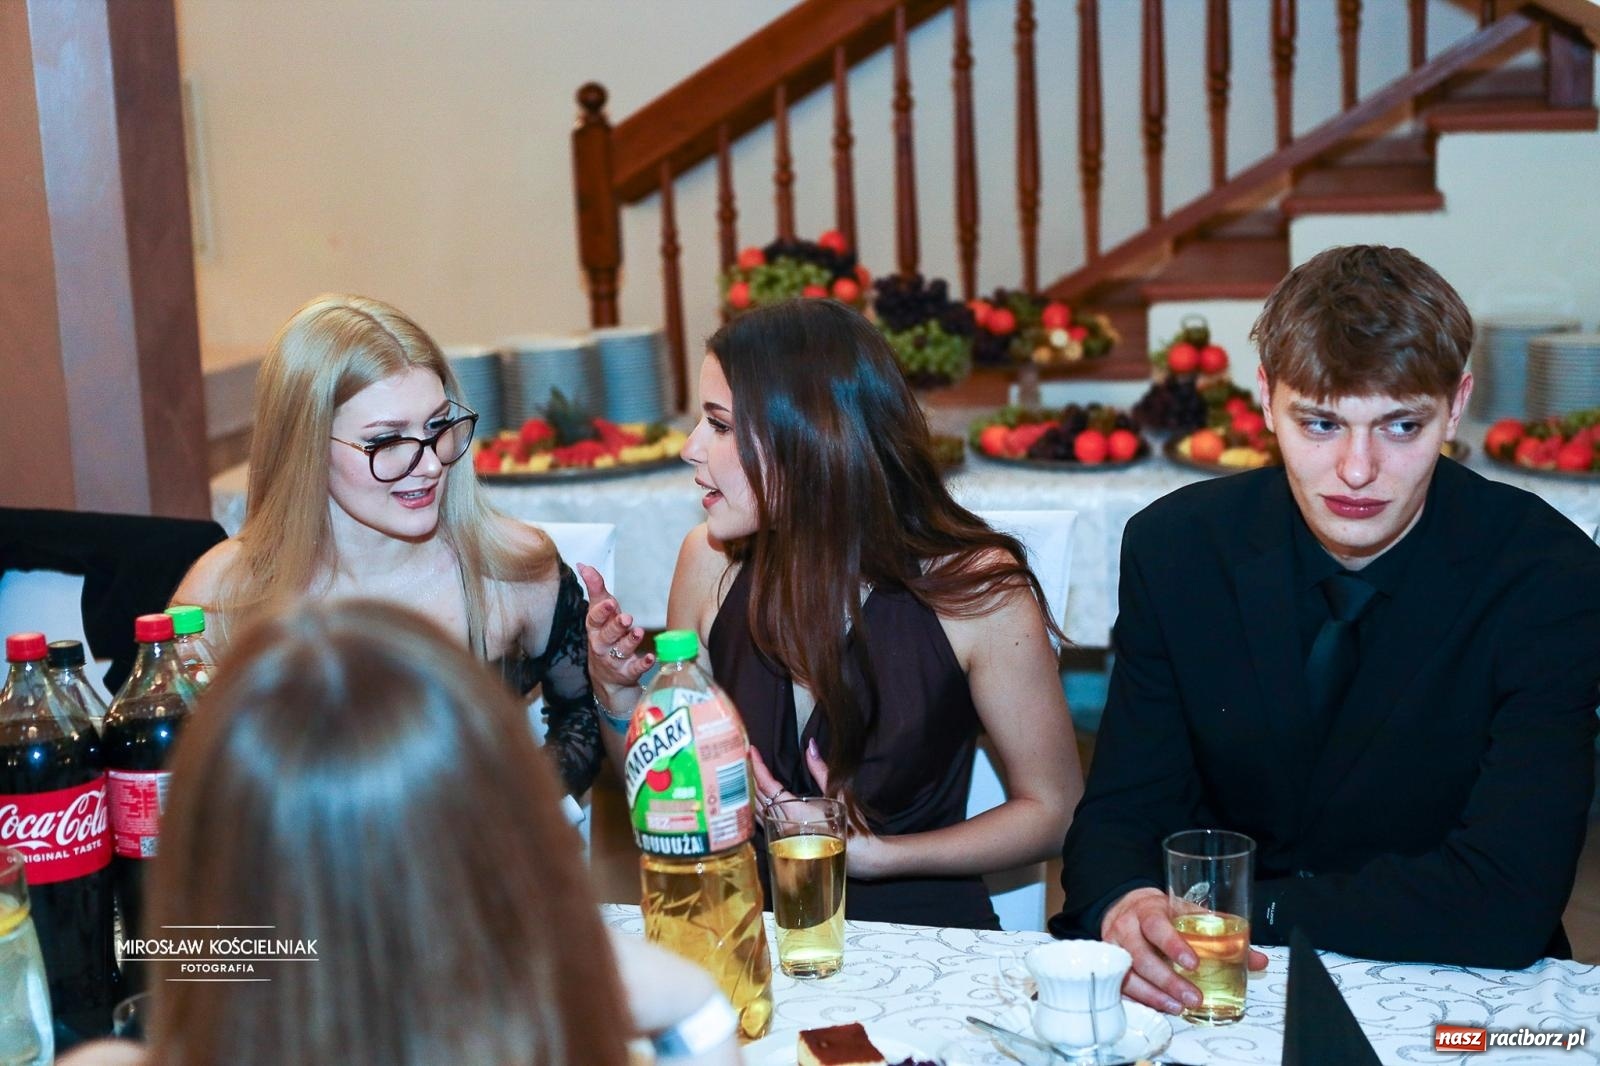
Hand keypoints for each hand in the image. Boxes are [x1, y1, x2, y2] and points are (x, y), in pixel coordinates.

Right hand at [578, 563, 654, 698]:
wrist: (606, 677)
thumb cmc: (605, 636)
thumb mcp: (600, 613)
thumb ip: (595, 589)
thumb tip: (584, 565)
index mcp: (595, 628)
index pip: (594, 618)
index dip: (601, 611)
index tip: (610, 602)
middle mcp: (603, 644)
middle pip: (607, 635)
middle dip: (616, 626)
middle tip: (627, 618)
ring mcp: (615, 660)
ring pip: (621, 650)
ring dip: (630, 641)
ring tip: (638, 632)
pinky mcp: (627, 672)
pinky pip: (634, 668)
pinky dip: (643, 663)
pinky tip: (651, 657)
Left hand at [751, 740, 895, 879]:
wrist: (860, 856)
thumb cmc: (852, 827)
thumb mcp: (838, 793)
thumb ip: (820, 770)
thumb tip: (810, 747)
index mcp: (795, 812)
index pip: (768, 786)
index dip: (758, 766)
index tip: (751, 750)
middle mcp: (783, 825)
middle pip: (757, 797)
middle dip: (748, 775)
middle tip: (744, 756)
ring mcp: (781, 835)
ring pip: (756, 811)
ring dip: (749, 791)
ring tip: (745, 773)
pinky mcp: (783, 841)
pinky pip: (761, 821)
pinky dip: (754, 806)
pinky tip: (752, 799)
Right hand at [1101, 887, 1268, 1014]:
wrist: (1125, 906)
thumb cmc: (1161, 912)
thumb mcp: (1187, 913)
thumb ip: (1220, 933)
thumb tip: (1258, 960)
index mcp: (1148, 910)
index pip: (1156, 926)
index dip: (1172, 945)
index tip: (1193, 963)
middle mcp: (1127, 928)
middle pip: (1140, 956)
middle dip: (1167, 981)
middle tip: (1193, 997)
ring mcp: (1114, 947)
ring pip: (1128, 975)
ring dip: (1154, 995)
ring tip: (1177, 1007)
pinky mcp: (1109, 965)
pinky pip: (1121, 986)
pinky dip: (1141, 999)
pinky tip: (1159, 1007)